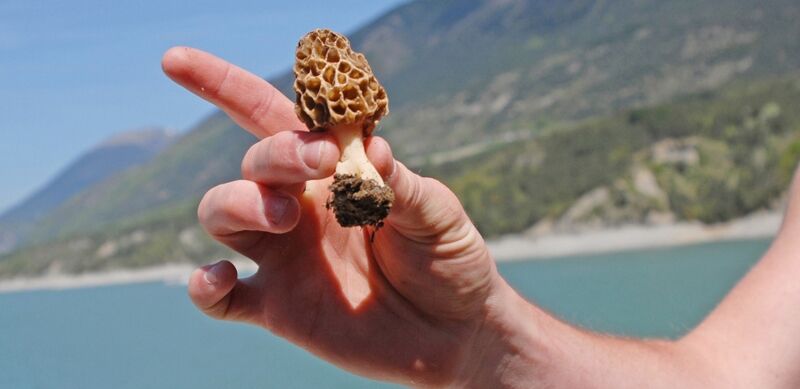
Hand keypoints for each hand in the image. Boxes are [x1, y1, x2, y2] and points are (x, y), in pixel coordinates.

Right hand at [162, 47, 501, 386]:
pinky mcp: (278, 306)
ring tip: (285, 217)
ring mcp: (284, 256)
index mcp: (335, 171)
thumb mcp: (437, 214)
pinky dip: (206, 287)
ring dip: (239, 204)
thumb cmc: (449, 259)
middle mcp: (300, 207)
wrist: (455, 332)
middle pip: (254, 163)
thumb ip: (400, 184)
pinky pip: (221, 298)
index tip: (178, 62)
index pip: (274, 118)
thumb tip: (370, 151)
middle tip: (320, 162)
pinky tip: (217, 278)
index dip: (223, 86)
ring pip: (223, 213)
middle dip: (275, 155)